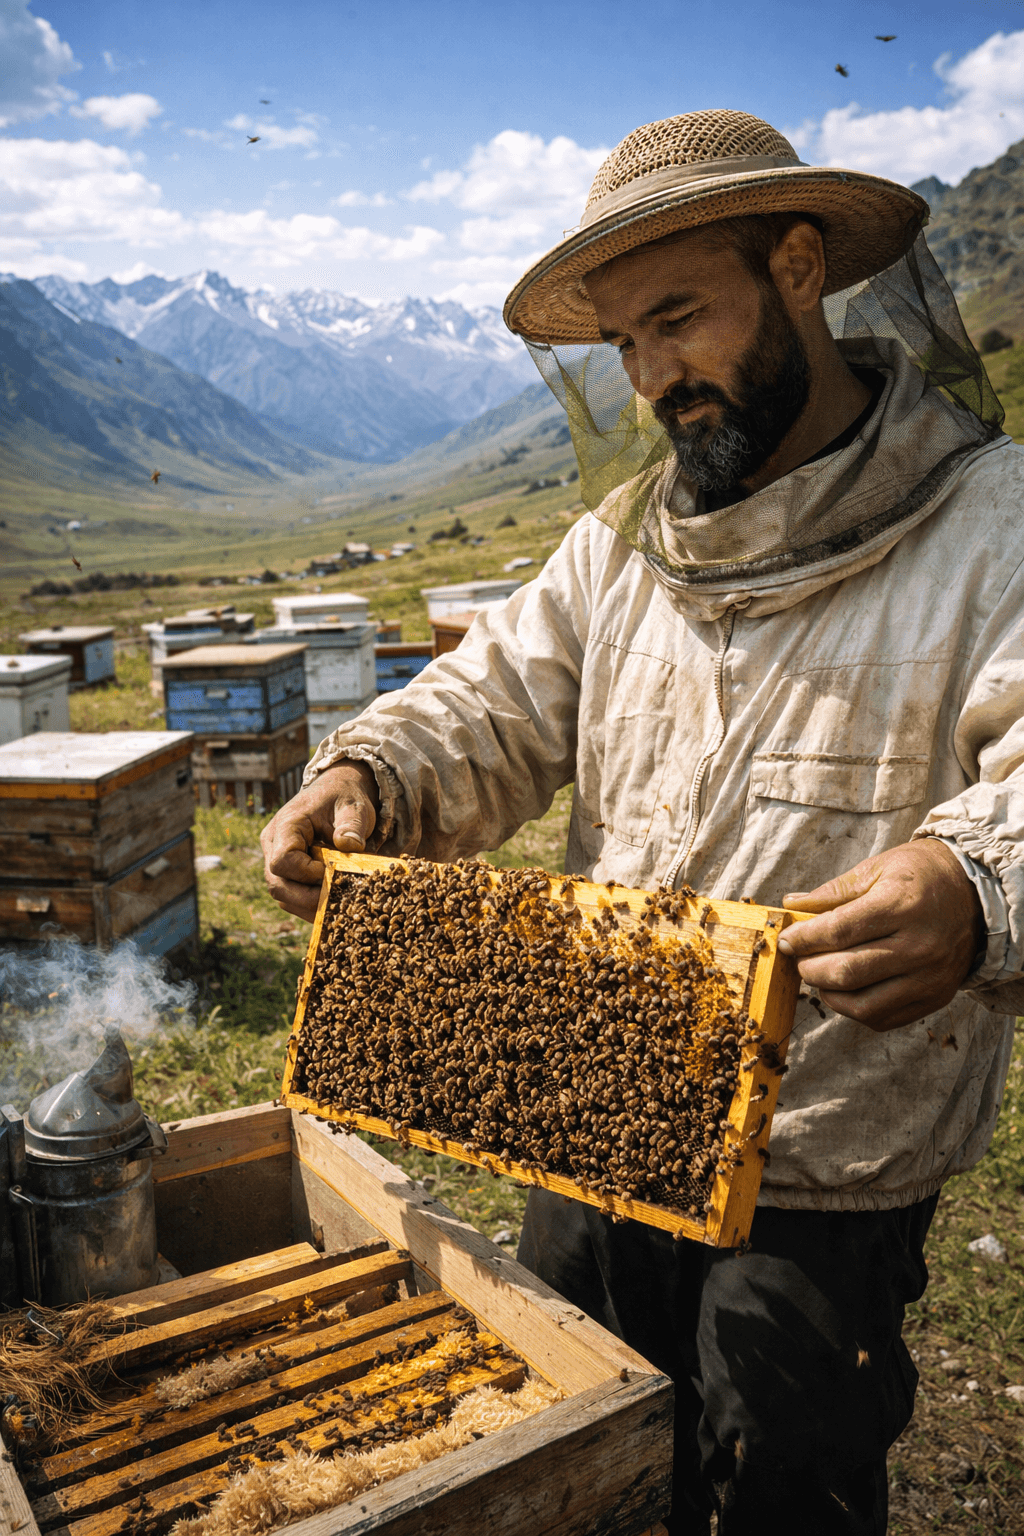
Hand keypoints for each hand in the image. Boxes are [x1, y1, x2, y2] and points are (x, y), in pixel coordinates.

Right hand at [260, 761, 379, 921]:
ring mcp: (277, 859)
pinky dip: (311, 906)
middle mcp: (273, 844)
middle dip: (308, 898)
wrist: (338, 793)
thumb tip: (349, 846)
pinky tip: (334, 905)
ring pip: (283, 896)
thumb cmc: (344, 798)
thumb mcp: (353, 807)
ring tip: (338, 904)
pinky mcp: (287, 872)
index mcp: (286, 825)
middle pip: (277, 885)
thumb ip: (352, 825)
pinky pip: (292, 897)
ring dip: (309, 906)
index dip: (307, 873)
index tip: (332, 872)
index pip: (283, 861)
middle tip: (339, 899)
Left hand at [778, 840, 984, 1030]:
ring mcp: (930, 977)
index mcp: (902, 905)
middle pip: (846, 972)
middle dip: (809, 968)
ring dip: (829, 994)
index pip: (838, 931)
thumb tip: (791, 905)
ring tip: (820, 976)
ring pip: (863, 1005)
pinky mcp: (935, 998)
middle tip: (798, 959)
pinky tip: (845, 991)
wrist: (976, 895)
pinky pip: (884, 1018)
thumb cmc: (920, 877)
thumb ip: (832, 892)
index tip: (786, 940)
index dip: (802, 939)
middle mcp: (920, 945)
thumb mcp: (876, 869)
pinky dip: (855, 1010)